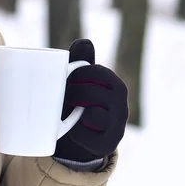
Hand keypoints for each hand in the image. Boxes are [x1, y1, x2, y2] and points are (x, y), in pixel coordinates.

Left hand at [54, 39, 128, 161]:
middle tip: (62, 95)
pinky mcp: (107, 144)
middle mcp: (122, 105)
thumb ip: (82, 61)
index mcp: (116, 85)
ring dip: (74, 111)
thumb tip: (84, 41)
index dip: (78, 73)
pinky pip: (87, 135)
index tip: (66, 77)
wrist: (82, 137)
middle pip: (93, 93)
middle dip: (72, 92)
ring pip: (92, 114)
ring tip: (66, 110)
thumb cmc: (81, 101)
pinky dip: (75, 132)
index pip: (99, 72)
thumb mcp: (82, 81)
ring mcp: (117, 126)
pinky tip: (71, 129)